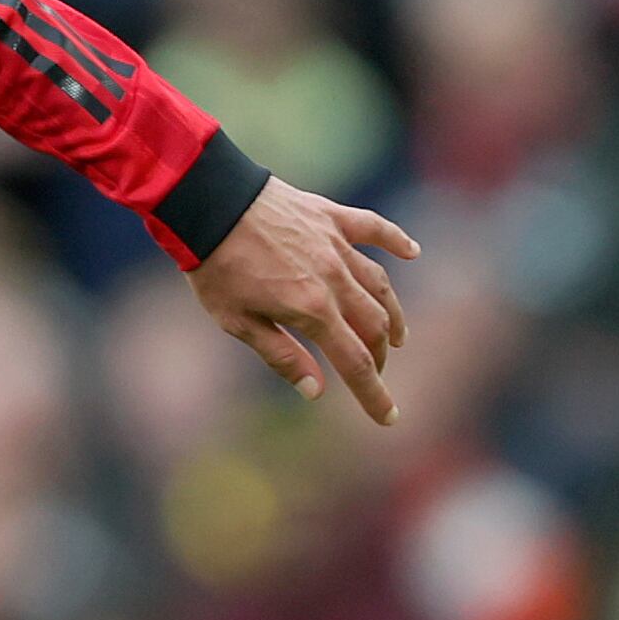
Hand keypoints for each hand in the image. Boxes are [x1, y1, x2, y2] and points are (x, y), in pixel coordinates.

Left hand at [192, 178, 417, 421]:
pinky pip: (374, 229)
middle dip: (378, 355)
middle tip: (374, 371)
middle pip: (374, 326)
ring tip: (395, 334)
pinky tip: (413, 252)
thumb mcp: (236, 321)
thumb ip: (280, 355)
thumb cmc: (213, 265)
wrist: (205, 202)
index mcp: (312, 309)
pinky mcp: (330, 216)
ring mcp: (336, 245)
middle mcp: (334, 278)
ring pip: (380, 285)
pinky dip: (396, 241)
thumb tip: (316, 391)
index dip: (374, 393)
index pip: (355, 361)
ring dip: (392, 313)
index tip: (389, 417)